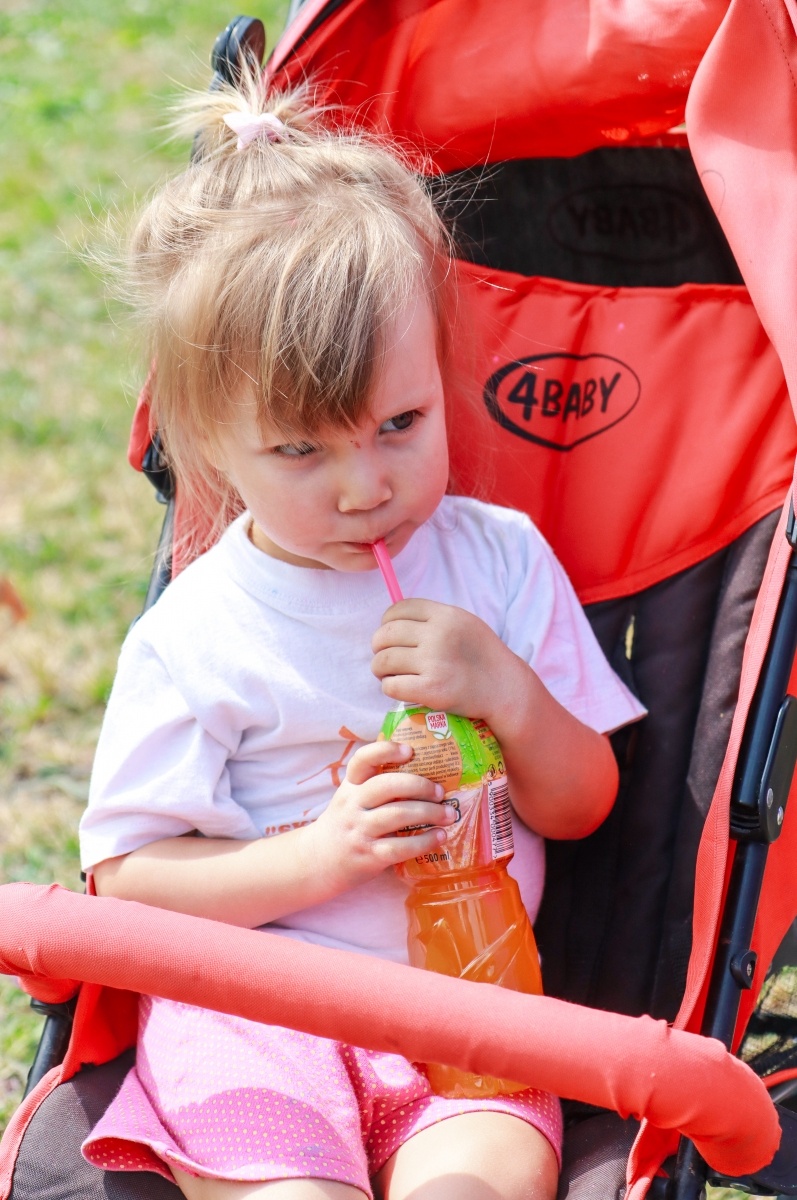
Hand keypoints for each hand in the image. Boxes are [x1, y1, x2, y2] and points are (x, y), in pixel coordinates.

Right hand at [304, 739, 458, 890]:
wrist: (318, 861)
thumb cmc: (346, 823)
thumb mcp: (352, 798)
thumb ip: (377, 785)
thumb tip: (426, 772)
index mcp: (351, 786)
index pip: (362, 759)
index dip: (385, 751)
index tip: (409, 750)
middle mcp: (353, 804)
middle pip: (386, 786)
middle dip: (419, 786)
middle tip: (441, 791)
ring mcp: (360, 830)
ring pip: (397, 815)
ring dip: (429, 813)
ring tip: (449, 815)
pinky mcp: (369, 856)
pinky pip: (400, 847)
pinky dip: (424, 842)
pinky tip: (440, 837)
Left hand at [371, 598, 515, 718]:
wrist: (504, 688)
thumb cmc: (482, 656)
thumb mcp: (464, 623)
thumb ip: (435, 619)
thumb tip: (394, 622)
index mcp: (446, 615)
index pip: (398, 609)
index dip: (386, 622)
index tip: (390, 635)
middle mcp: (438, 635)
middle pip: (385, 634)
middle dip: (378, 647)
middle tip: (385, 658)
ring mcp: (434, 663)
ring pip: (383, 661)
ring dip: (380, 669)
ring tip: (389, 674)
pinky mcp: (431, 690)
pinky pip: (391, 686)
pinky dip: (389, 688)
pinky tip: (399, 688)